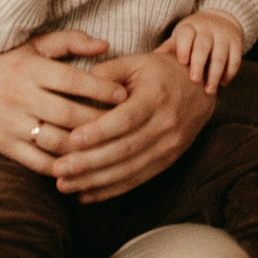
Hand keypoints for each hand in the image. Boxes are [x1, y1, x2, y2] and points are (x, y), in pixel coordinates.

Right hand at [0, 28, 123, 175]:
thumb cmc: (5, 62)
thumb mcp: (34, 46)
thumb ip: (70, 42)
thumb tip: (106, 46)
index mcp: (30, 69)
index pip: (72, 80)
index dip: (101, 88)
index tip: (124, 94)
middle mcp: (20, 97)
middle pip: (69, 114)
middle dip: (100, 121)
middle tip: (125, 124)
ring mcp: (12, 124)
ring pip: (56, 141)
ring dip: (85, 147)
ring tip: (108, 146)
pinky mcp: (5, 146)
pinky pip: (38, 163)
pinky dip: (62, 166)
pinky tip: (82, 164)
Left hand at [53, 49, 213, 201]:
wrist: (198, 89)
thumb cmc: (159, 73)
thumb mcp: (136, 62)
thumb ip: (107, 72)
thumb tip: (78, 84)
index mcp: (156, 98)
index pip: (125, 119)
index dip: (99, 131)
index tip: (72, 140)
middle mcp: (165, 125)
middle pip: (124, 150)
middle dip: (89, 163)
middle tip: (58, 169)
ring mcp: (168, 147)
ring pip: (128, 170)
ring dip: (94, 181)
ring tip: (64, 185)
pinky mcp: (166, 162)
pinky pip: (136, 180)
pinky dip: (110, 191)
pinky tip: (85, 195)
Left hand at [167, 11, 246, 90]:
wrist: (220, 20)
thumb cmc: (194, 35)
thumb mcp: (181, 36)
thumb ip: (169, 48)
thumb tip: (150, 62)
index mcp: (190, 27)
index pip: (186, 34)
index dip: (184, 48)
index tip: (182, 62)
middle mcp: (207, 30)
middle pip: (203, 46)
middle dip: (199, 64)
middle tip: (194, 80)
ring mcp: (223, 36)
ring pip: (221, 55)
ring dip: (215, 74)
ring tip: (209, 90)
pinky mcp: (237, 43)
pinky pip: (235, 59)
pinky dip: (229, 73)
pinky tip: (222, 83)